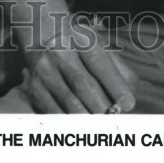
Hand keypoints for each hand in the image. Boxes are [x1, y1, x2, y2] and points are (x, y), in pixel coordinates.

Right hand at [0, 0, 136, 113]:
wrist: (44, 37)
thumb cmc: (83, 49)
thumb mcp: (103, 49)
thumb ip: (121, 73)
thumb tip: (127, 104)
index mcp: (80, 37)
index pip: (99, 63)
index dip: (115, 85)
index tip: (129, 104)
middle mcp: (59, 51)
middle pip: (84, 85)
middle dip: (103, 106)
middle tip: (115, 117)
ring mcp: (44, 70)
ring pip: (70, 102)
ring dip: (90, 118)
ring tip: (103, 124)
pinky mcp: (34, 88)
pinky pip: (56, 112)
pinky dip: (72, 122)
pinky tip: (84, 125)